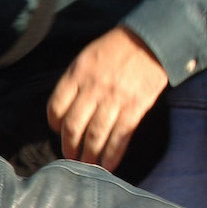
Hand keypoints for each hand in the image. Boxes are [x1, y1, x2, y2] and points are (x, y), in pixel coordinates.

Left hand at [46, 26, 168, 172]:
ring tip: (85, 166)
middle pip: (74, 125)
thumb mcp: (86, 58)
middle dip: (69, 145)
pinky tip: (108, 165)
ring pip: (96, 135)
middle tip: (68, 157)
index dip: (54, 123)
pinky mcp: (136, 107)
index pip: (56, 106)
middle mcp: (93, 89)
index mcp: (77, 74)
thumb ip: (74, 81)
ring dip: (89, 155)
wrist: (151, 41)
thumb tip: (65, 108)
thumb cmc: (116, 48)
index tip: (57, 130)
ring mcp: (115, 99)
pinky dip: (113, 154)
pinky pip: (121, 136)